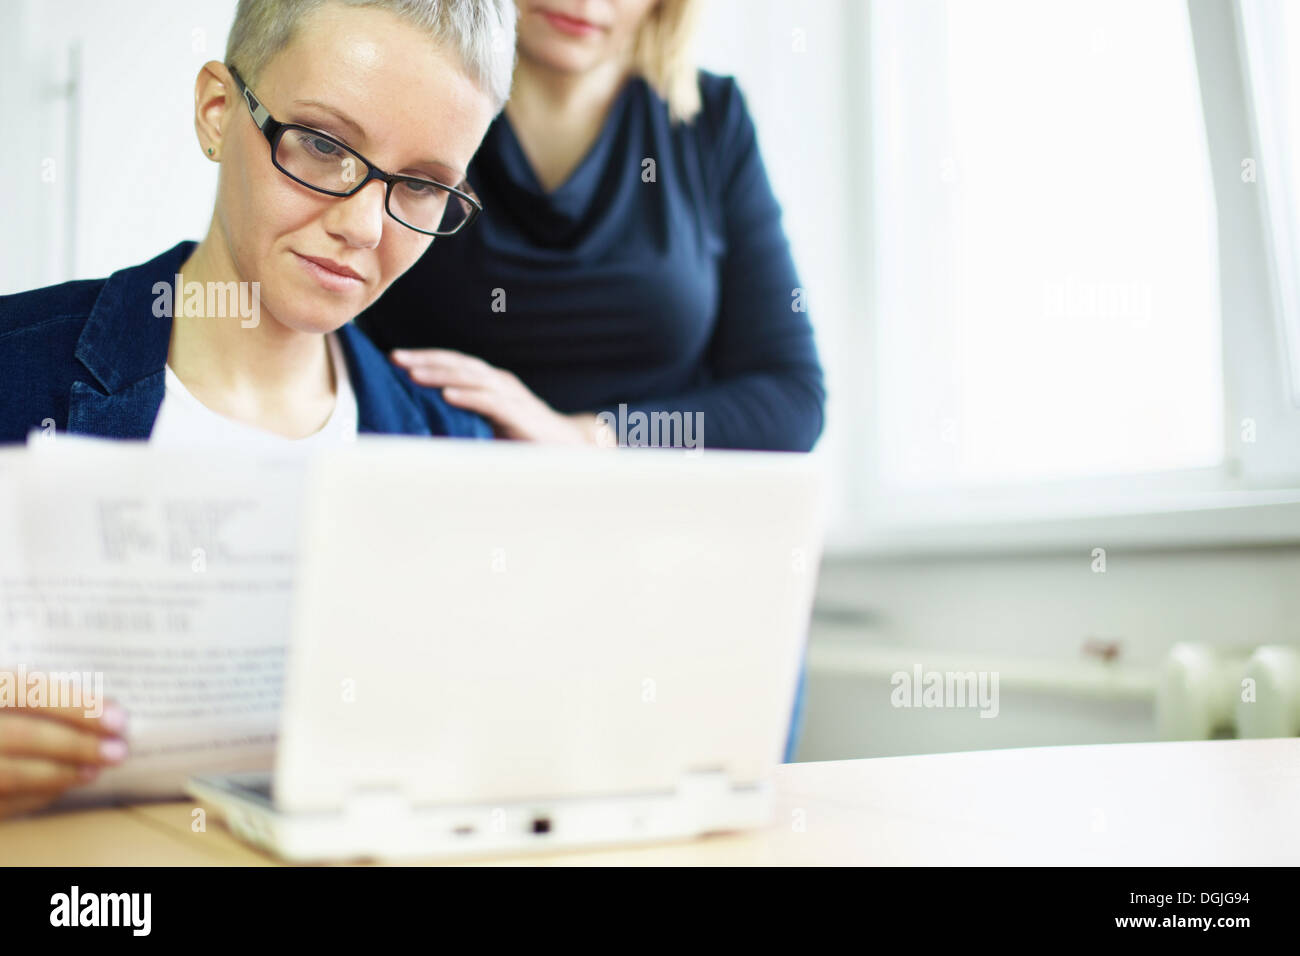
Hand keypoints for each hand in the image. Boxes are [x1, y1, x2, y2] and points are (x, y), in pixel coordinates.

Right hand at [0, 677, 128, 818]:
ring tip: (95, 769)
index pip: (23, 688)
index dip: (73, 704)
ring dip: (59, 773)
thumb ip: (40, 695)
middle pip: (19, 734)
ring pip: (9, 774)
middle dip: (75, 744)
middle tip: (118, 750)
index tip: (118, 717)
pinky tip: (63, 786)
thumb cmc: (6, 709)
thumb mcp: (10, 691)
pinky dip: (35, 796)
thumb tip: (107, 710)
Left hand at [390, 349, 612, 444]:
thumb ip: (464, 419)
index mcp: (492, 384)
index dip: (426, 358)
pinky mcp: (520, 415)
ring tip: (413, 374)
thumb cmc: (525, 439)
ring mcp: (512, 397)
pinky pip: (491, 402)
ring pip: (471, 378)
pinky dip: (468, 397)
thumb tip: (424, 422)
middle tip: (395, 357)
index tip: (395, 358)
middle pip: (459, 364)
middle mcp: (500, 384)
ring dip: (441, 375)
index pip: (455, 364)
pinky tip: (447, 396)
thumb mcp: (490, 425)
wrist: (570, 450)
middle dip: (425, 359)